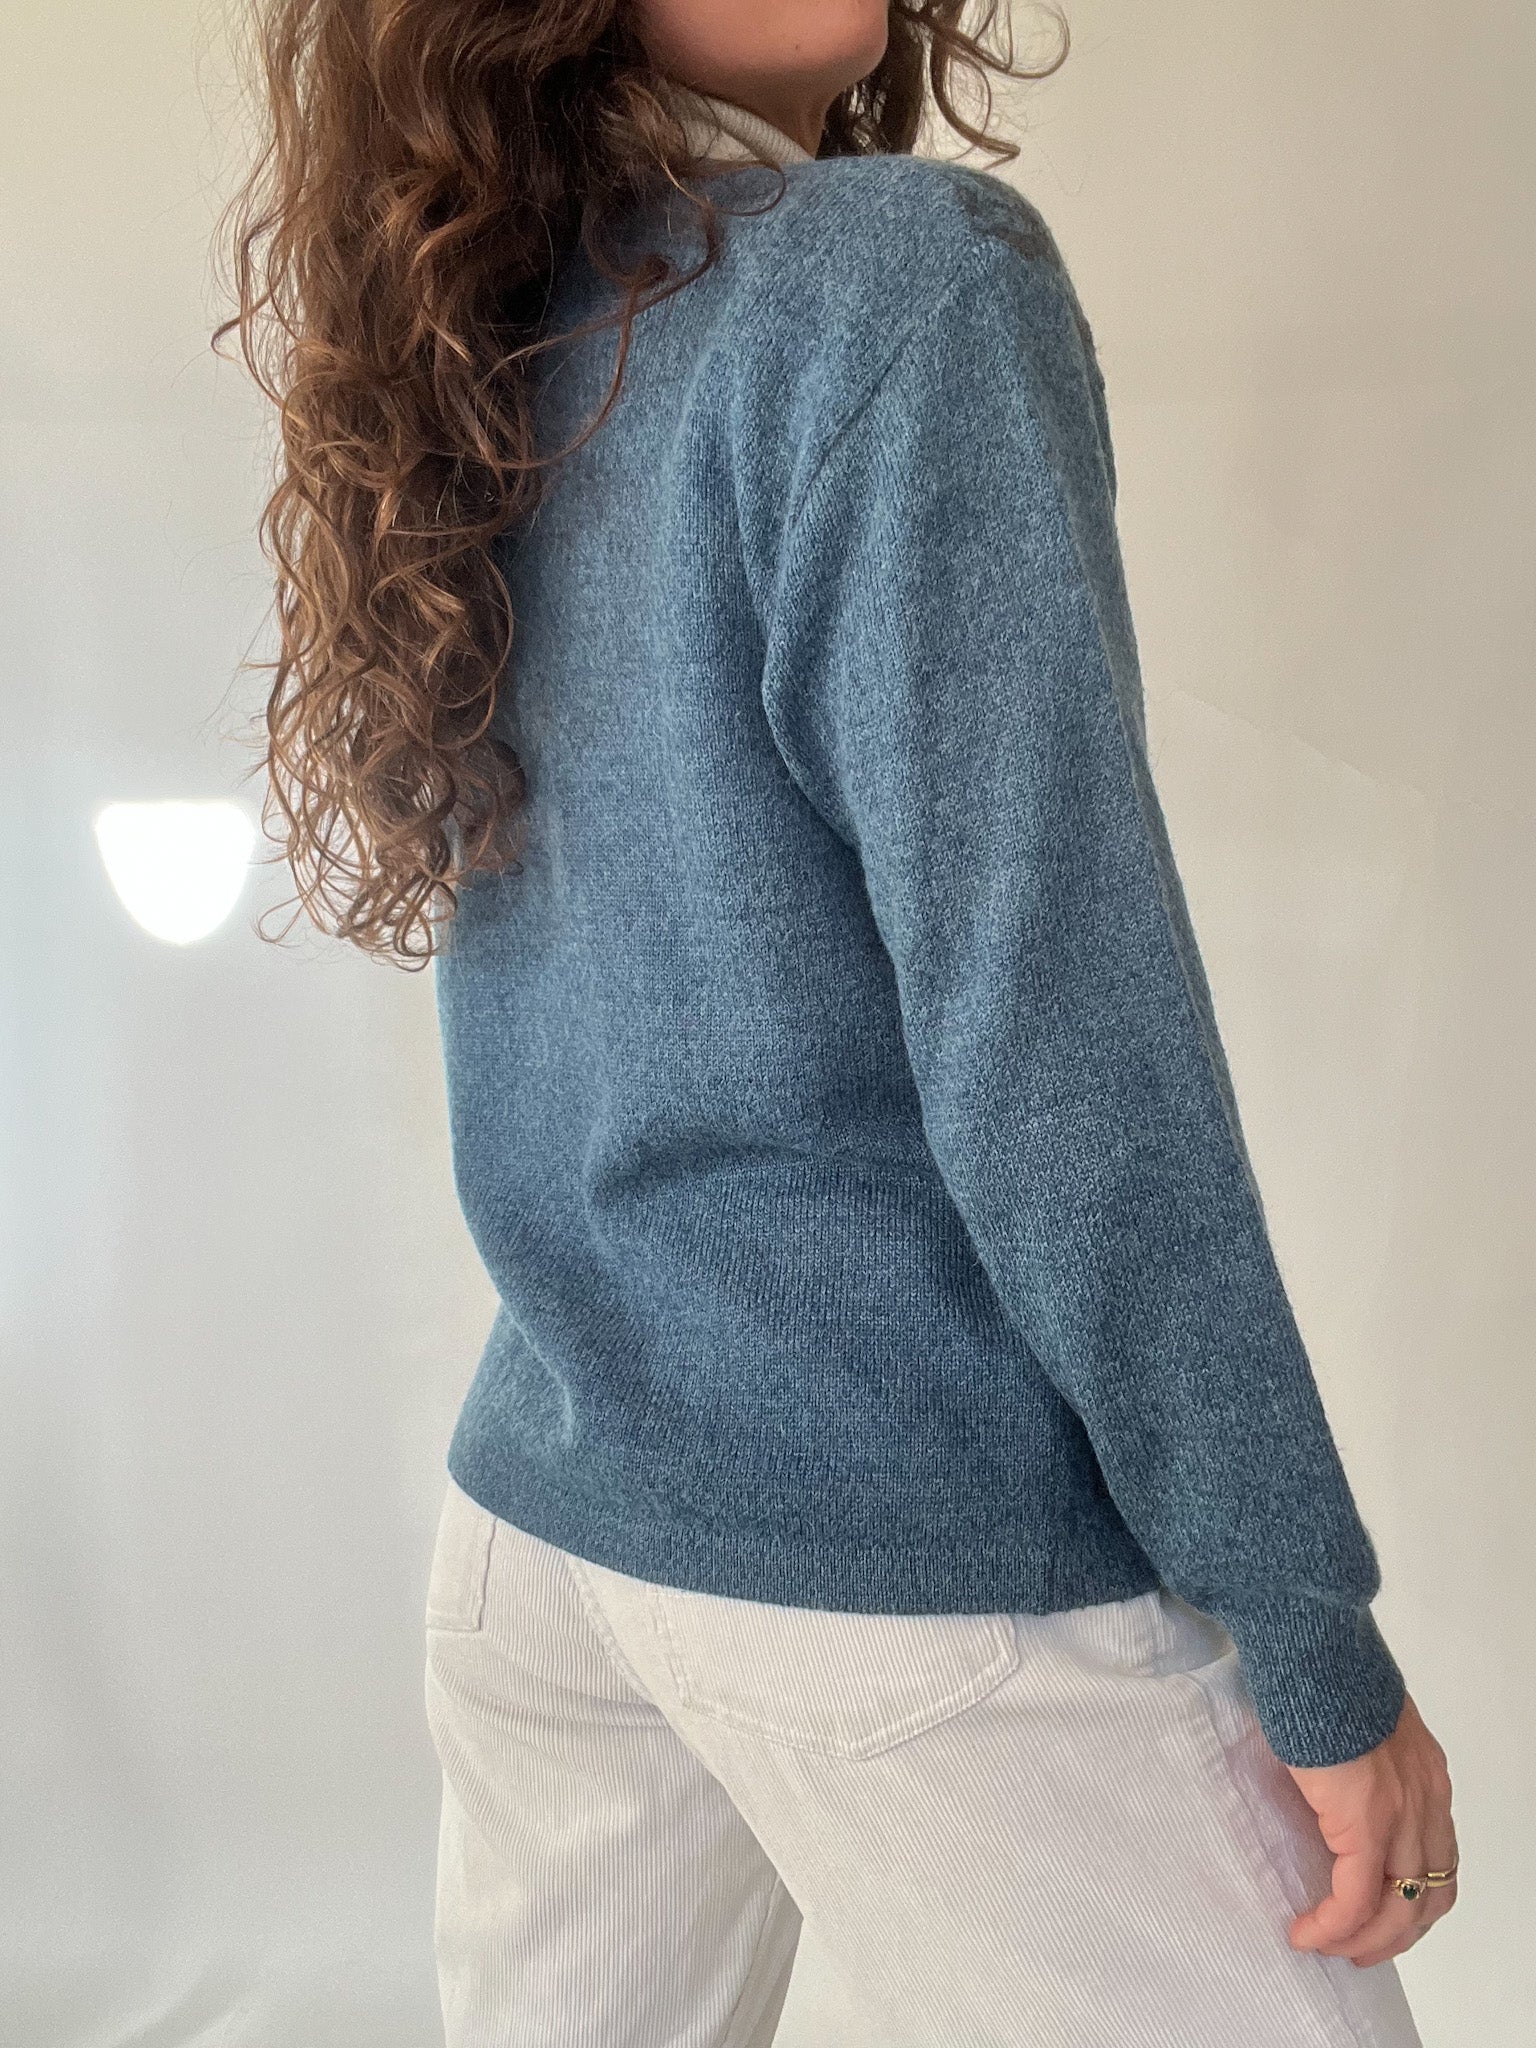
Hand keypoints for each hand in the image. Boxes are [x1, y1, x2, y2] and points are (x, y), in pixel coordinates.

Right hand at [1284, 1692, 1457, 1966]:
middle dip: (1396, 1933)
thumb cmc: (1325, 1673)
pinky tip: (1307, 1932)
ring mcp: (1402, 1815)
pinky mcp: (1365, 1823)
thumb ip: (1361, 1761)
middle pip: (1431, 1895)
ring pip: (1399, 1908)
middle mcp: (1427, 1802)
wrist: (1316, 1650)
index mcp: (1426, 1777)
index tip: (1379, 1913)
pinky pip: (1356, 1898)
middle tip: (1359, 1948)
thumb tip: (1330, 1783)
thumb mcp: (1359, 1725)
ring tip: (1331, 1947)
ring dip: (1367, 1940)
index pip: (1439, 1859)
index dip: (1414, 1897)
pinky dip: (1334, 1925)